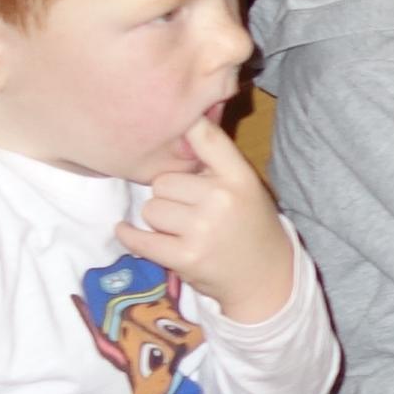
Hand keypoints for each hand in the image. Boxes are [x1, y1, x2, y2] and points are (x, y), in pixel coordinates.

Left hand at [118, 115, 297, 319]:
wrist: (266, 277)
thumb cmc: (249, 225)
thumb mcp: (244, 186)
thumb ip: (216, 159)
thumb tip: (180, 124)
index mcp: (240, 177)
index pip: (207, 138)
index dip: (187, 125)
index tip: (171, 115)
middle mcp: (222, 198)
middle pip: (163, 182)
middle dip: (169, 196)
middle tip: (188, 210)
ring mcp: (203, 229)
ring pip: (151, 209)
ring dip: (158, 220)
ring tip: (180, 230)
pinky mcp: (185, 256)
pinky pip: (140, 238)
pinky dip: (130, 235)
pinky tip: (128, 230)